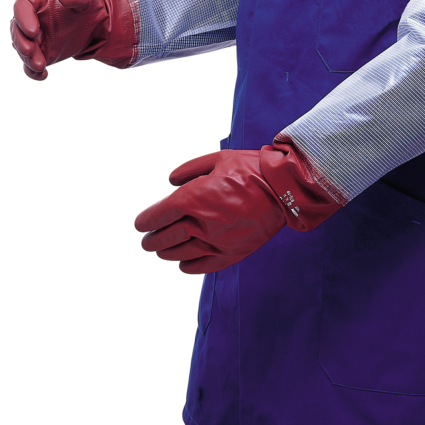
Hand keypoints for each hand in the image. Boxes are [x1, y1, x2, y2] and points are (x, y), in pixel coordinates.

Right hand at [10, 0, 109, 79]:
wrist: (94, 24)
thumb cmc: (88, 6)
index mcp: (37, 0)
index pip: (22, 6)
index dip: (24, 18)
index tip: (33, 31)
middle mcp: (30, 18)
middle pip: (17, 29)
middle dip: (21, 42)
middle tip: (31, 51)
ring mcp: (33, 37)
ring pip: (22, 48)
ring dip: (28, 58)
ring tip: (40, 66)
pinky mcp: (40, 52)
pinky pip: (30, 64)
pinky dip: (33, 72)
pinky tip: (43, 75)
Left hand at [134, 144, 343, 274]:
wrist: (284, 188)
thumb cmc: (251, 169)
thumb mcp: (217, 158)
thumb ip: (189, 170)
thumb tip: (171, 182)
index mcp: (195, 197)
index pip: (158, 215)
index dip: (145, 221)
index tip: (140, 224)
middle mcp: (202, 222)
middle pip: (165, 237)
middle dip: (152, 239)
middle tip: (147, 240)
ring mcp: (217, 241)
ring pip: (180, 253)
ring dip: (167, 252)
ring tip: (161, 250)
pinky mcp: (233, 253)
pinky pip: (203, 266)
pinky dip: (189, 266)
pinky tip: (183, 264)